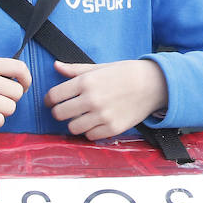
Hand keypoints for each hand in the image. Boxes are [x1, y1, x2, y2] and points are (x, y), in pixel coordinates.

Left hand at [46, 59, 168, 139]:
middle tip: (66, 110)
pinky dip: (90, 131)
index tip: (51, 101)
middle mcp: (92, 99)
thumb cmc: (126, 73)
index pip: (54, 96)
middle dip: (59, 112)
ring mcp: (102, 116)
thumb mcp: (100, 67)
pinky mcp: (112, 128)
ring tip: (82, 117)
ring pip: (72, 127)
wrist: (153, 84)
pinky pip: (90, 136)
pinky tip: (95, 122)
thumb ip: (76, 70)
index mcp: (86, 82)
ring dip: (74, 123)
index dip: (49, 100)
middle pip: (59, 114)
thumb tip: (56, 66)